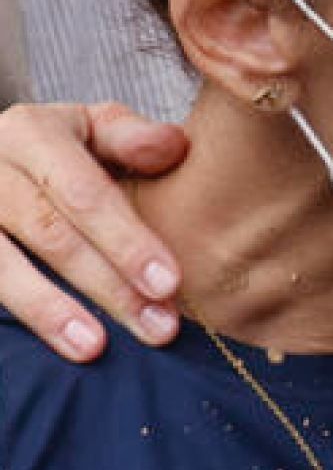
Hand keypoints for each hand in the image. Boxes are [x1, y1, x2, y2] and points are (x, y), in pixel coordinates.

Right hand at [0, 103, 187, 359]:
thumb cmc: (58, 148)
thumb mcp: (91, 127)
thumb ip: (131, 137)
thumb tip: (172, 147)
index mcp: (30, 132)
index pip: (85, 193)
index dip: (127, 240)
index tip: (169, 283)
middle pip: (50, 235)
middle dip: (108, 286)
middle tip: (158, 327)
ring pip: (1, 268)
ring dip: (51, 312)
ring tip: (94, 348)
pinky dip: (19, 315)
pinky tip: (48, 346)